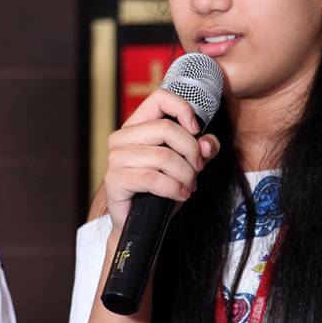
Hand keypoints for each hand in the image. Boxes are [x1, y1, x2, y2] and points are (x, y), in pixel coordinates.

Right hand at [103, 88, 220, 236]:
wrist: (139, 223)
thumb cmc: (160, 190)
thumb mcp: (186, 165)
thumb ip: (201, 149)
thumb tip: (207, 143)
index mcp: (137, 126)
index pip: (160, 99)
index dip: (183, 109)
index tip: (196, 129)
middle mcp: (122, 137)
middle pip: (166, 129)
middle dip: (191, 151)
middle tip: (197, 168)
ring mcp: (115, 158)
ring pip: (163, 157)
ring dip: (185, 174)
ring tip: (188, 185)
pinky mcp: (114, 179)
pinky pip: (153, 179)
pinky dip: (173, 188)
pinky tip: (179, 194)